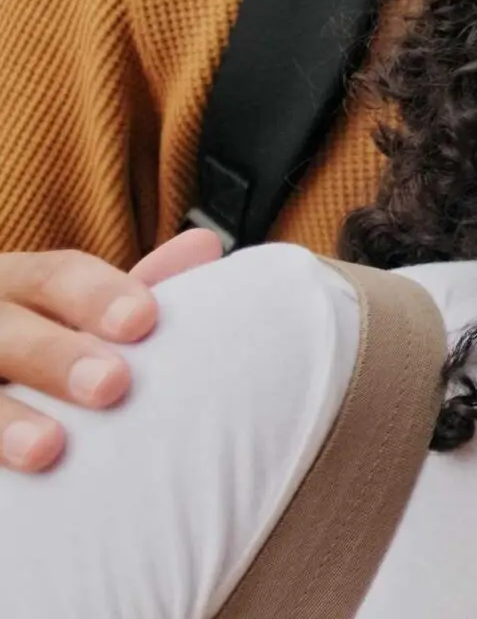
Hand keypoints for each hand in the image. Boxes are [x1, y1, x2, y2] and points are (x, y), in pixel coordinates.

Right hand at [0, 230, 223, 471]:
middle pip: (4, 328)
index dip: (97, 294)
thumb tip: (204, 245)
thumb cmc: (40, 364)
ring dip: (3, 418)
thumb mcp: (74, 322)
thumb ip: (130, 296)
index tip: (143, 321)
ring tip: (46, 451)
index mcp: (14, 287)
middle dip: (55, 354)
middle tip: (111, 385)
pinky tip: (3, 483)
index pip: (53, 276)